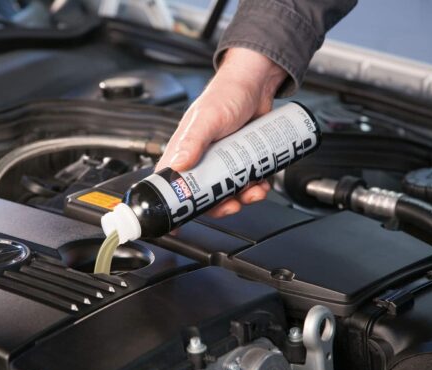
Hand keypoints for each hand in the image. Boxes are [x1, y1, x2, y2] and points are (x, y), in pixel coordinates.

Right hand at [156, 47, 286, 216]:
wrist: (259, 83)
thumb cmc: (226, 93)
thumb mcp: (207, 119)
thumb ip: (192, 141)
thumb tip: (178, 166)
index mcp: (183, 151)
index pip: (170, 183)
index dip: (172, 205)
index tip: (177, 224)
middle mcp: (200, 159)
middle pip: (202, 195)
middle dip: (218, 205)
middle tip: (230, 204)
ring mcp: (222, 161)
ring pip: (226, 192)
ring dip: (241, 198)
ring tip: (253, 191)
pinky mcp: (241, 160)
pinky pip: (245, 183)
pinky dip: (255, 189)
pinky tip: (261, 183)